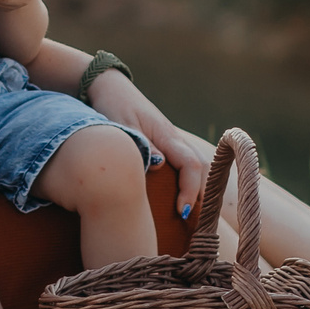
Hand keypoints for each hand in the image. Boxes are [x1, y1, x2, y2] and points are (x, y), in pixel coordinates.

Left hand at [89, 74, 212, 217]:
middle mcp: (173, 137)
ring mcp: (171, 139)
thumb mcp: (122, 126)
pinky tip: (181, 196)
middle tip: (191, 221)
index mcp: (166, 134)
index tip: (182, 211)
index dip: (190, 190)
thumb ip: (140, 145)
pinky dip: (188, 180)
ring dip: (196, 188)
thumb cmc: (112, 106)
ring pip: (195, 165)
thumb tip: (160, 165)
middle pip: (200, 167)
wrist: (109, 88)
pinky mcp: (164, 142)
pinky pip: (184, 163)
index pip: (190, 164)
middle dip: (200, 194)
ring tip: (189, 214)